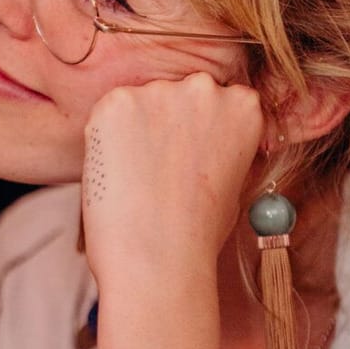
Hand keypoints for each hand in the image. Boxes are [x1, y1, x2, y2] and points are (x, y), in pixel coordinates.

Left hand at [81, 75, 262, 289]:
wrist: (159, 260)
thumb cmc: (198, 234)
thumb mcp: (233, 182)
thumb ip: (220, 145)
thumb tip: (199, 139)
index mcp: (244, 105)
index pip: (217, 98)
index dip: (197, 129)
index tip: (188, 154)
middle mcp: (204, 88)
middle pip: (177, 94)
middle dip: (166, 123)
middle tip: (157, 169)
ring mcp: (159, 91)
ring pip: (141, 102)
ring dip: (135, 130)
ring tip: (137, 178)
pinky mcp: (117, 102)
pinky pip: (108, 113)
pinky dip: (106, 138)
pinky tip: (116, 172)